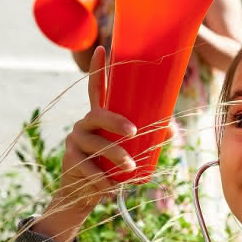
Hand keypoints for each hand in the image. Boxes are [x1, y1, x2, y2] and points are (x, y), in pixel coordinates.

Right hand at [48, 47, 136, 213]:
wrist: (84, 194)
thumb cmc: (111, 167)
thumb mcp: (129, 151)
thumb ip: (147, 139)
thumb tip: (171, 130)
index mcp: (99, 116)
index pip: (96, 87)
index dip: (98, 68)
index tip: (102, 48)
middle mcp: (84, 123)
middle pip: (98, 113)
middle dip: (116, 121)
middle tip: (134, 132)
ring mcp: (75, 139)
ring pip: (96, 142)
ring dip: (115, 155)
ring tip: (130, 168)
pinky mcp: (69, 158)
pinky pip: (88, 166)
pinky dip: (102, 179)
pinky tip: (110, 187)